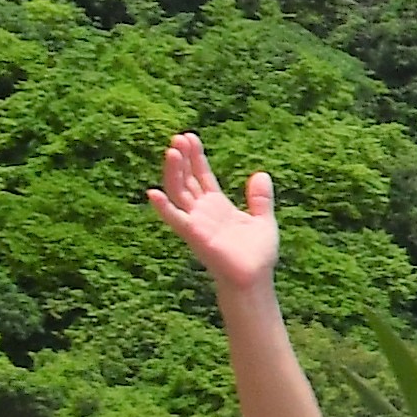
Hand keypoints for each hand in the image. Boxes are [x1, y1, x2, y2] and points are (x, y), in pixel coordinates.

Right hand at [145, 135, 282, 292]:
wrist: (255, 279)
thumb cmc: (257, 255)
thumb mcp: (263, 220)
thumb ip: (260, 198)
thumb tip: (260, 174)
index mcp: (217, 205)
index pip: (202, 175)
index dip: (196, 157)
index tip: (190, 137)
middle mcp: (202, 211)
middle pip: (187, 179)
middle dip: (183, 158)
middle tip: (179, 137)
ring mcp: (196, 222)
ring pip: (179, 192)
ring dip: (173, 173)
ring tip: (172, 151)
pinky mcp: (194, 236)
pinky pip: (175, 219)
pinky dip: (163, 208)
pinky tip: (152, 193)